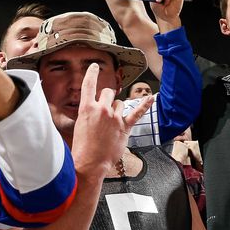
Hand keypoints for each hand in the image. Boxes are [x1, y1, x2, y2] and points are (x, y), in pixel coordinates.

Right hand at [71, 63, 153, 177]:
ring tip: (111, 122)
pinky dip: (144, 105)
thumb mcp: (79, 125)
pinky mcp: (124, 127)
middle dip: (107, 98)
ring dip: (117, 109)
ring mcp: (114, 118)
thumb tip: (95, 109)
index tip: (95, 67)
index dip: (92, 73)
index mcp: (87, 108)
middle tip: (104, 110)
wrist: (90, 163)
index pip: (89, 85)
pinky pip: (136, 113)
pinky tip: (151, 98)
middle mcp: (102, 109)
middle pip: (108, 92)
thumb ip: (88, 113)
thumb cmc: (82, 147)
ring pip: (120, 103)